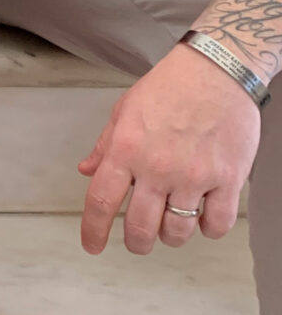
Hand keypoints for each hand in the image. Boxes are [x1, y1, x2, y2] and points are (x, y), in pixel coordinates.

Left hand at [79, 42, 261, 254]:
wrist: (218, 69)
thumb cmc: (172, 85)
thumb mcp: (125, 109)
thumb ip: (105, 145)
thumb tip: (87, 170)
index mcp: (126, 149)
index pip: (101, 201)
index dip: (93, 230)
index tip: (92, 245)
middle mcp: (157, 167)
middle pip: (140, 227)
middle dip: (136, 242)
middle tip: (138, 241)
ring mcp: (193, 175)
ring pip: (177, 231)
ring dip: (171, 236)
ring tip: (171, 224)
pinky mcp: (227, 179)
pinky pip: (216, 223)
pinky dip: (207, 228)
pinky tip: (203, 216)